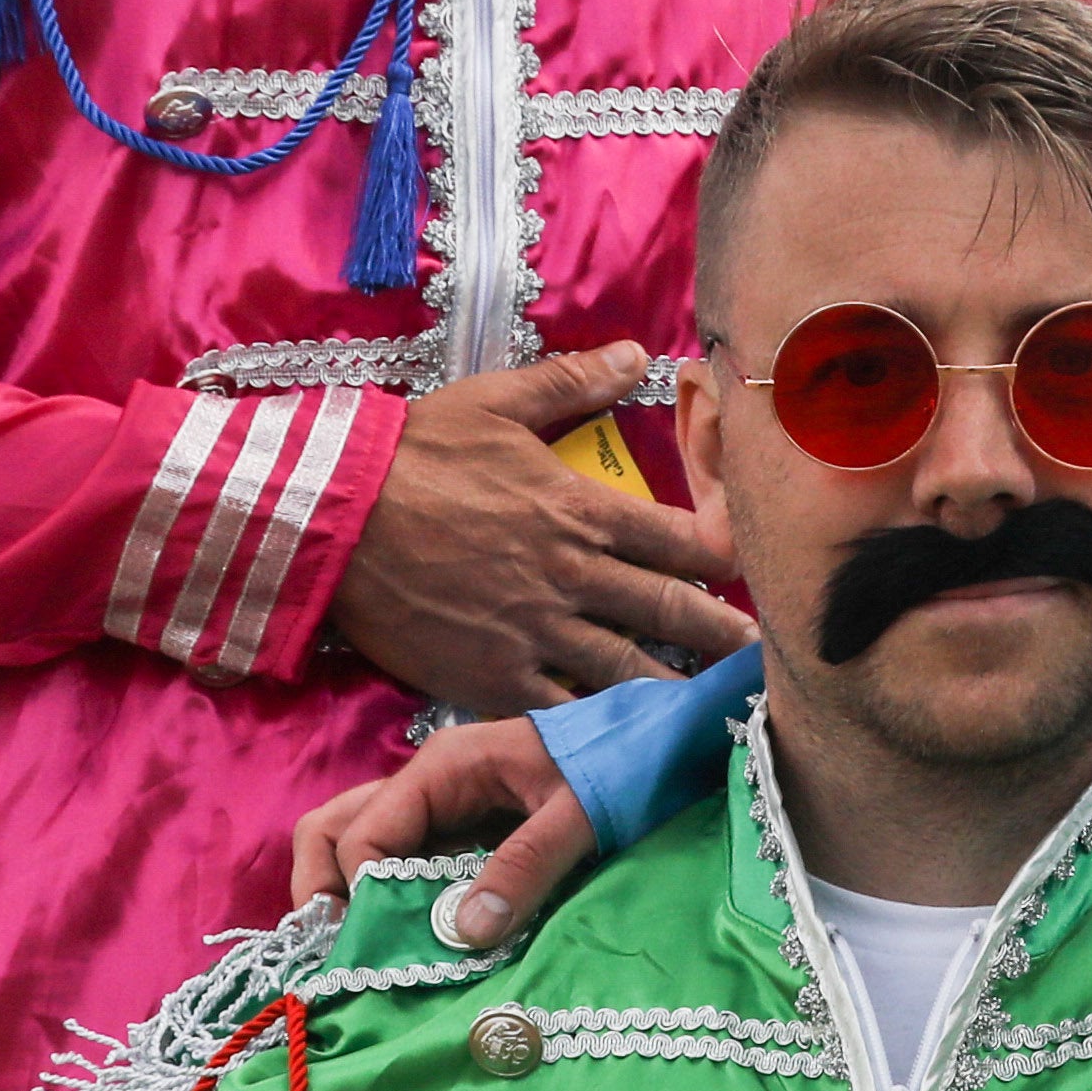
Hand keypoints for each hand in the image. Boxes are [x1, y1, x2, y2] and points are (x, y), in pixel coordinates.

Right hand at [287, 711, 602, 940]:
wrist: (661, 741)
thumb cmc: (622, 761)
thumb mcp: (579, 814)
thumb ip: (525, 867)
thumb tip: (465, 934)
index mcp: (445, 768)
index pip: (364, 831)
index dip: (360, 892)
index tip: (378, 947)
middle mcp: (429, 784)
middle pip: (337, 829)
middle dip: (326, 890)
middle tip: (343, 952)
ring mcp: (442, 807)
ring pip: (364, 847)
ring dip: (358, 900)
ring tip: (372, 955)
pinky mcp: (465, 832)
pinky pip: (411, 866)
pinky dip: (403, 903)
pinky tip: (422, 943)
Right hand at [298, 347, 743, 710]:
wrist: (328, 516)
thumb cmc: (410, 453)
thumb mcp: (495, 401)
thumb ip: (574, 382)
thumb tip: (640, 353)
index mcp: (581, 508)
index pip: (684, 539)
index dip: (724, 557)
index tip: (745, 569)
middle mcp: (572, 575)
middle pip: (671, 612)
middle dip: (724, 636)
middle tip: (763, 656)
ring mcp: (535, 633)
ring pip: (626, 670)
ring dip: (673, 688)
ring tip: (707, 706)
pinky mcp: (492, 677)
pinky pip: (560, 710)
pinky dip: (595, 724)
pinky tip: (622, 738)